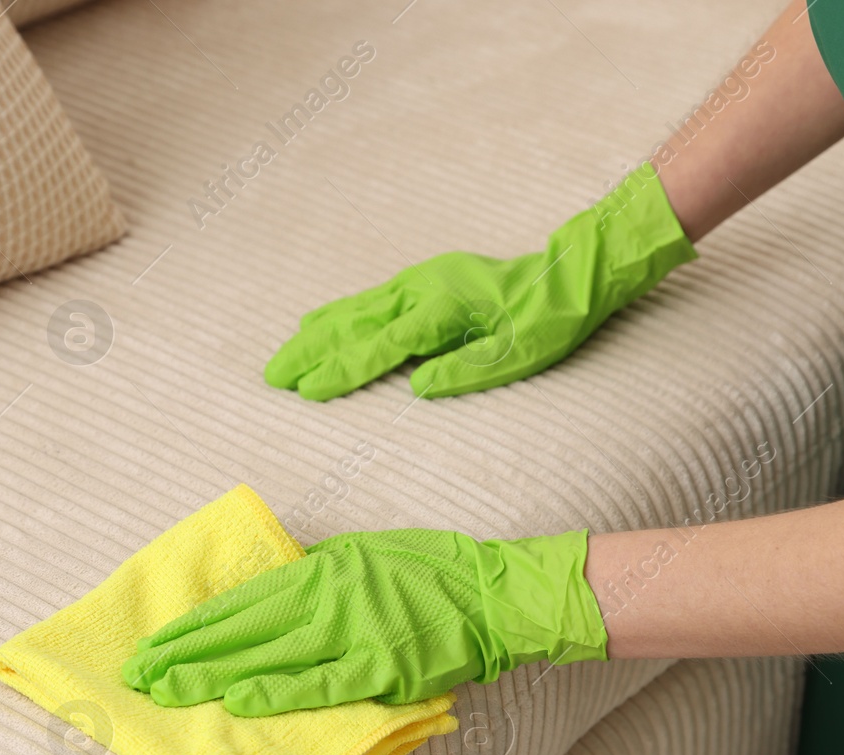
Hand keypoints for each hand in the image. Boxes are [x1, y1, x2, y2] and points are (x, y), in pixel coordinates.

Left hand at [121, 528, 608, 715]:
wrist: (494, 593)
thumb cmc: (429, 572)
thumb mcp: (362, 557)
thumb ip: (316, 578)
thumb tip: (269, 598)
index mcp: (320, 570)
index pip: (241, 602)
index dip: (194, 627)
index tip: (154, 646)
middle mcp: (327, 596)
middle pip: (242, 628)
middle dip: (186, 653)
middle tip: (139, 676)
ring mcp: (354, 630)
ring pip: (268, 654)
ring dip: (213, 674)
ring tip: (167, 692)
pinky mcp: (382, 666)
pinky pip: (320, 682)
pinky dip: (278, 690)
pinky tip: (238, 700)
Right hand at [263, 163, 694, 400]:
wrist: (569, 274)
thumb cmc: (549, 319)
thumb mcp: (520, 353)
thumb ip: (468, 370)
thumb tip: (417, 388)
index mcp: (444, 309)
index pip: (383, 347)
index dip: (343, 370)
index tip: (309, 391)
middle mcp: (423, 289)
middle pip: (354, 325)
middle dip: (311, 352)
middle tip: (274, 377)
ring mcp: (420, 280)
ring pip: (355, 310)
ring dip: (315, 334)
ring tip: (283, 357)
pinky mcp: (423, 281)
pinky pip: (369, 301)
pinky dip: (337, 315)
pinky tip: (316, 323)